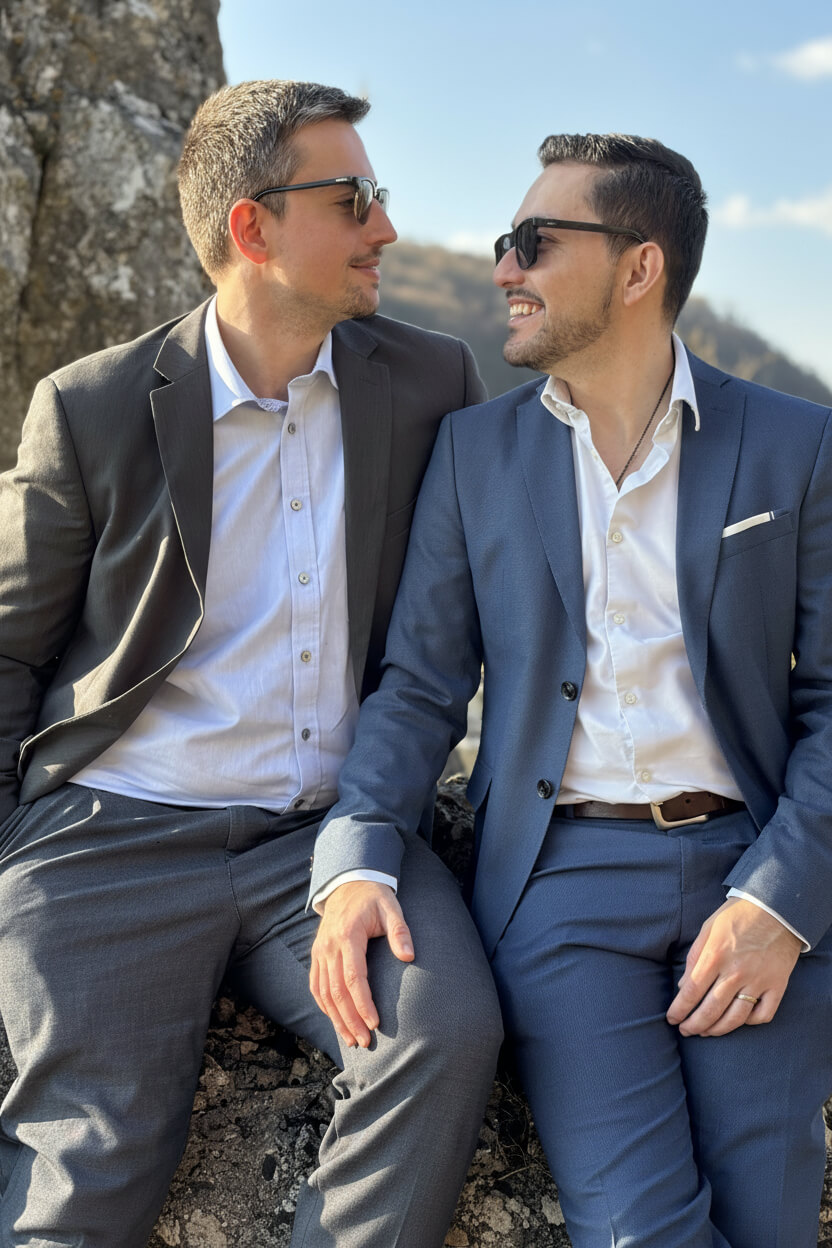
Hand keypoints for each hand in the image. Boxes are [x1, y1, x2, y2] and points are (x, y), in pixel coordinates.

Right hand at [310, 881, 413, 1048]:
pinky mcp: (316, 955)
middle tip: (365, 1042)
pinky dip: (324, 1006)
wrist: (348, 884)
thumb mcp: (391, 907)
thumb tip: (409, 956)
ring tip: (352, 1040)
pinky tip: (335, 1021)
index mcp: (347, 935)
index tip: (375, 1023)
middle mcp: (329, 946)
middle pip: (337, 991)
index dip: (363, 1003)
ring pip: (324, 993)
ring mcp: (320, 951)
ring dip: (337, 1018)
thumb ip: (400, 930)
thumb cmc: (374, 897)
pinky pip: (316, 985)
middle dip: (350, 1019)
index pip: (353, 976)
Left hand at [666, 897, 800, 1036]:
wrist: (777, 907)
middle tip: (686, 1030)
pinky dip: (750, 1022)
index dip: (680, 1009)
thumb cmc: (738, 915)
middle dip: (694, 1025)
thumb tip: (683, 986)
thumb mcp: (709, 928)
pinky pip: (763, 1014)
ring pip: (735, 1018)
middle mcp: (736, 972)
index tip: (672, 1019)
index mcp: (716, 955)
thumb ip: (694, 957)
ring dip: (717, 1029)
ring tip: (706, 1032)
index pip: (692, 991)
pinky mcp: (777, 985)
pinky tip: (739, 1020)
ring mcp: (758, 981)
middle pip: (711, 1009)